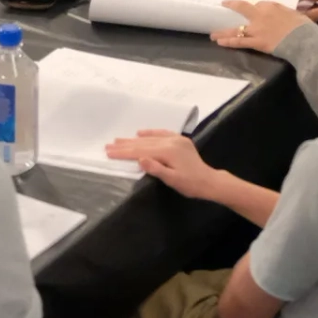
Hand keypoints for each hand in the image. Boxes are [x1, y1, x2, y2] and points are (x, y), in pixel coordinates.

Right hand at [103, 130, 222, 199]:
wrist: (209, 181)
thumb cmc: (190, 185)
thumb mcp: (172, 180)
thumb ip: (156, 169)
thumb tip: (140, 159)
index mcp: (168, 152)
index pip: (141, 151)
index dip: (124, 152)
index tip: (109, 152)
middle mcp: (171, 142)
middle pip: (143, 143)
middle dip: (125, 145)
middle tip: (108, 145)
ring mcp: (176, 139)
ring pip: (150, 138)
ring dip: (134, 139)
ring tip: (119, 140)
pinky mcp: (180, 140)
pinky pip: (162, 133)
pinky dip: (150, 133)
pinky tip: (140, 133)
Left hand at [210, 0, 310, 54]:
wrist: (303, 40)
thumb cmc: (303, 27)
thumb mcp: (295, 14)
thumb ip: (286, 13)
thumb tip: (285, 15)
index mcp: (272, 6)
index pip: (259, 5)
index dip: (255, 8)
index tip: (254, 11)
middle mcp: (261, 15)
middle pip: (243, 9)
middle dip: (232, 6)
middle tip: (224, 4)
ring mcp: (257, 29)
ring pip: (237, 29)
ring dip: (224, 31)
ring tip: (213, 33)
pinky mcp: (256, 42)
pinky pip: (240, 42)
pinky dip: (229, 42)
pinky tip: (220, 42)